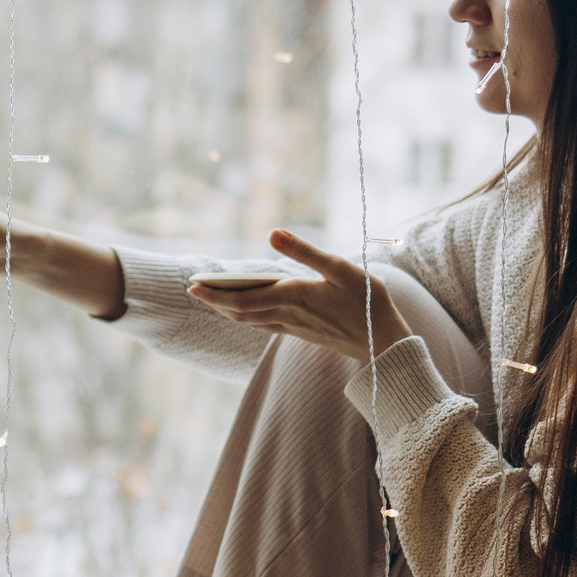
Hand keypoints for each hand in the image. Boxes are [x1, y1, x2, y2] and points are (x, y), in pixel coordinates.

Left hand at [187, 230, 411, 361]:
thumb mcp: (340, 268)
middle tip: (193, 289)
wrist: (384, 342)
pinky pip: (265, 325)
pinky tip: (246, 311)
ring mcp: (294, 327)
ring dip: (228, 310)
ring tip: (213, 298)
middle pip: (240, 311)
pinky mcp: (302, 332)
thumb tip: (272, 233)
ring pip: (251, 321)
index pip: (243, 298)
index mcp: (293, 296)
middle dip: (215, 302)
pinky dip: (248, 317)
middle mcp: (288, 314)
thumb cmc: (367, 301)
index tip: (192, 286)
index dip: (215, 294)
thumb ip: (304, 251)